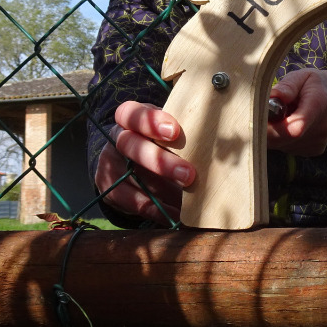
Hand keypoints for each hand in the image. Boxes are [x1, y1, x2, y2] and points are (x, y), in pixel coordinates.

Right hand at [94, 101, 195, 224]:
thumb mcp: (165, 130)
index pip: (131, 113)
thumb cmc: (159, 140)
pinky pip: (131, 200)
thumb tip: (216, 151)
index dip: (150, 121)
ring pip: (130, 175)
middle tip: (189, 174)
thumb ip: (181, 133)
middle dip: (159, 160)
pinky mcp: (110, 189)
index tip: (174, 131)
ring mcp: (110, 164)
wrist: (129, 163)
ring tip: (185, 200)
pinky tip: (175, 213)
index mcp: (131, 118)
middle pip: (130, 145)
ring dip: (160, 188)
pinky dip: (155, 208)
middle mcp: (117, 138)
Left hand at [266, 69, 326, 156]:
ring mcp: (318, 142)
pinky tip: (289, 124)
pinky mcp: (314, 150)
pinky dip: (282, 138)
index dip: (272, 129)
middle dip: (267, 129)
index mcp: (318, 105)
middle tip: (265, 112)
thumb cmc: (312, 85)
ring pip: (282, 145)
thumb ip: (287, 86)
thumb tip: (272, 96)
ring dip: (275, 133)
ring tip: (283, 115)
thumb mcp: (301, 76)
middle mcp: (321, 128)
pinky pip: (288, 148)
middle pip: (284, 139)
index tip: (256, 120)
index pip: (296, 127)